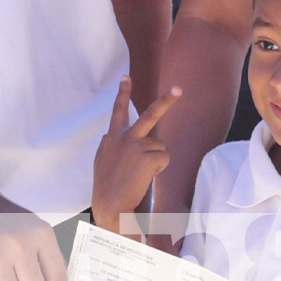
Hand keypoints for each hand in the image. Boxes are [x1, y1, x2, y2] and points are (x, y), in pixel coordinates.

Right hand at [92, 76, 180, 229]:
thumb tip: (109, 134)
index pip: (118, 111)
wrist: (110, 204)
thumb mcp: (102, 160)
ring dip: (155, 160)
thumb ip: (109, 145)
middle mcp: (124, 137)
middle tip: (179, 89)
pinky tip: (145, 177)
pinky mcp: (147, 157)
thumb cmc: (106, 186)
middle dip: (166, 101)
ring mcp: (136, 146)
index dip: (123, 93)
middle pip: (149, 115)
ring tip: (139, 173)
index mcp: (112, 137)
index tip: (126, 76)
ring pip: (160, 146)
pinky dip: (159, 169)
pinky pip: (164, 158)